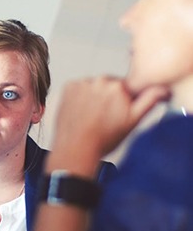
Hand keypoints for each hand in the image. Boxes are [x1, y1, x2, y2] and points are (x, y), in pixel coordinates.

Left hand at [52, 76, 169, 160]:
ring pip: (93, 87)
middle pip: (109, 86)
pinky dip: (79, 97)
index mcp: (119, 86)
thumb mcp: (133, 121)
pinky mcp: (68, 88)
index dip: (124, 100)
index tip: (117, 112)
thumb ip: (149, 101)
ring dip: (93, 97)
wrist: (75, 149)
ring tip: (90, 117)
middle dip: (108, 98)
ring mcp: (82, 84)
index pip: (126, 87)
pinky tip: (80, 112)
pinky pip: (78, 88)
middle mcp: (100, 81)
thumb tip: (161, 89)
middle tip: (103, 117)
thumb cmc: (102, 139)